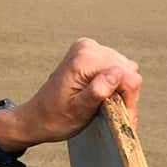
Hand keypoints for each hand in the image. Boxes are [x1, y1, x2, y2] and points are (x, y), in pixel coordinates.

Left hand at [15, 38, 142, 143]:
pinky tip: (102, 96)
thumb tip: (117, 74)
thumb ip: (97, 92)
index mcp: (83, 60)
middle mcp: (87, 48)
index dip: (129, 99)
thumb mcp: (78, 111)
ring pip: (125, 69)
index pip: (128, 75)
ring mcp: (89, 48)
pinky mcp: (90, 53)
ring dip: (120, 90)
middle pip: (128, 70)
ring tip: (106, 107)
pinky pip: (116, 67)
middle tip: (113, 115)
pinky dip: (114, 84)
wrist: (37, 117)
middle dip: (125, 95)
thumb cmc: (55, 118)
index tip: (122, 117)